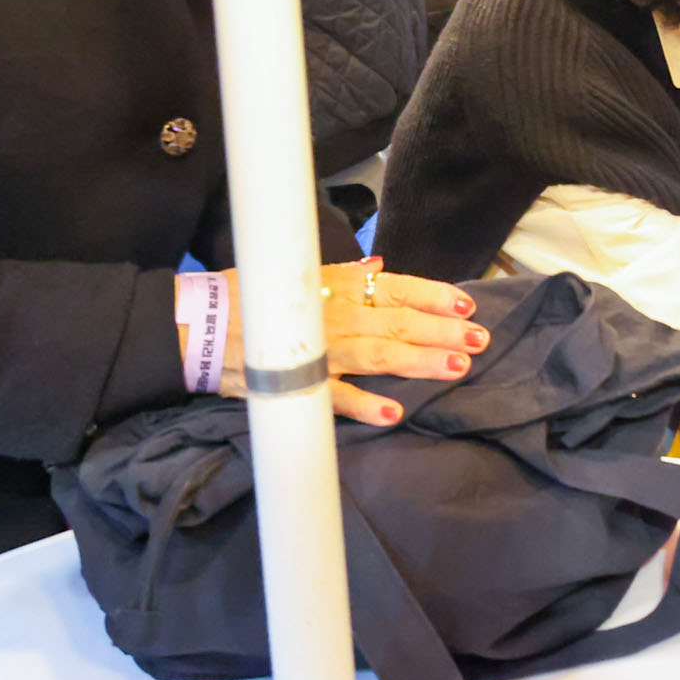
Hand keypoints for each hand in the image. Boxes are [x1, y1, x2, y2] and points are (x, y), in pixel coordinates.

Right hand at [203, 257, 488, 427]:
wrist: (200, 325)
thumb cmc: (254, 296)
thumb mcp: (302, 277)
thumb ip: (345, 276)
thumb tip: (380, 268)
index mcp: (339, 287)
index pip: (397, 288)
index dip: (434, 296)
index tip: (467, 304)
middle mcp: (337, 315)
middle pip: (399, 321)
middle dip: (442, 330)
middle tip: (479, 339)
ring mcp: (320, 350)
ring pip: (379, 354)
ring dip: (419, 361)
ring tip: (456, 367)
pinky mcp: (299, 381)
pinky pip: (335, 395)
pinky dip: (364, 404)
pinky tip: (394, 411)